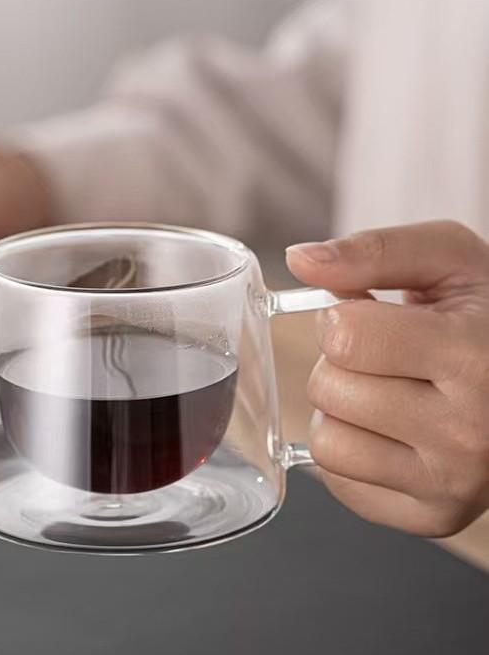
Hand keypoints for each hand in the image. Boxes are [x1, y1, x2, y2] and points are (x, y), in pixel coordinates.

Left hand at [286, 221, 488, 536]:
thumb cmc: (485, 317)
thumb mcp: (449, 259)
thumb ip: (374, 252)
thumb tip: (301, 261)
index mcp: (474, 358)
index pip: (345, 336)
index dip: (343, 317)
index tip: (372, 316)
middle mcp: (469, 433)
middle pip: (329, 387)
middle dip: (342, 363)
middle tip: (390, 359)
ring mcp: (452, 485)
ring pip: (326, 441)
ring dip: (343, 410)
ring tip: (391, 394)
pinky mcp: (432, 518)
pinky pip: (337, 481)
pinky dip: (351, 452)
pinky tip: (393, 432)